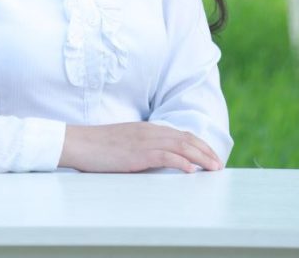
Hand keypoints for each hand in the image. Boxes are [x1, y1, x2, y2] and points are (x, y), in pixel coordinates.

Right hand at [59, 122, 222, 173]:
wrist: (80, 142)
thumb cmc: (99, 147)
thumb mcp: (126, 144)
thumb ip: (144, 148)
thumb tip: (160, 160)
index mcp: (147, 129)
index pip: (179, 134)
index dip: (198, 144)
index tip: (210, 155)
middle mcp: (149, 131)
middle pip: (185, 138)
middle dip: (205, 151)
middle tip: (219, 164)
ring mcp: (144, 141)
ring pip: (180, 146)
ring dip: (200, 157)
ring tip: (213, 167)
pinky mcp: (138, 153)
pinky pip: (165, 156)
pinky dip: (181, 162)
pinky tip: (191, 170)